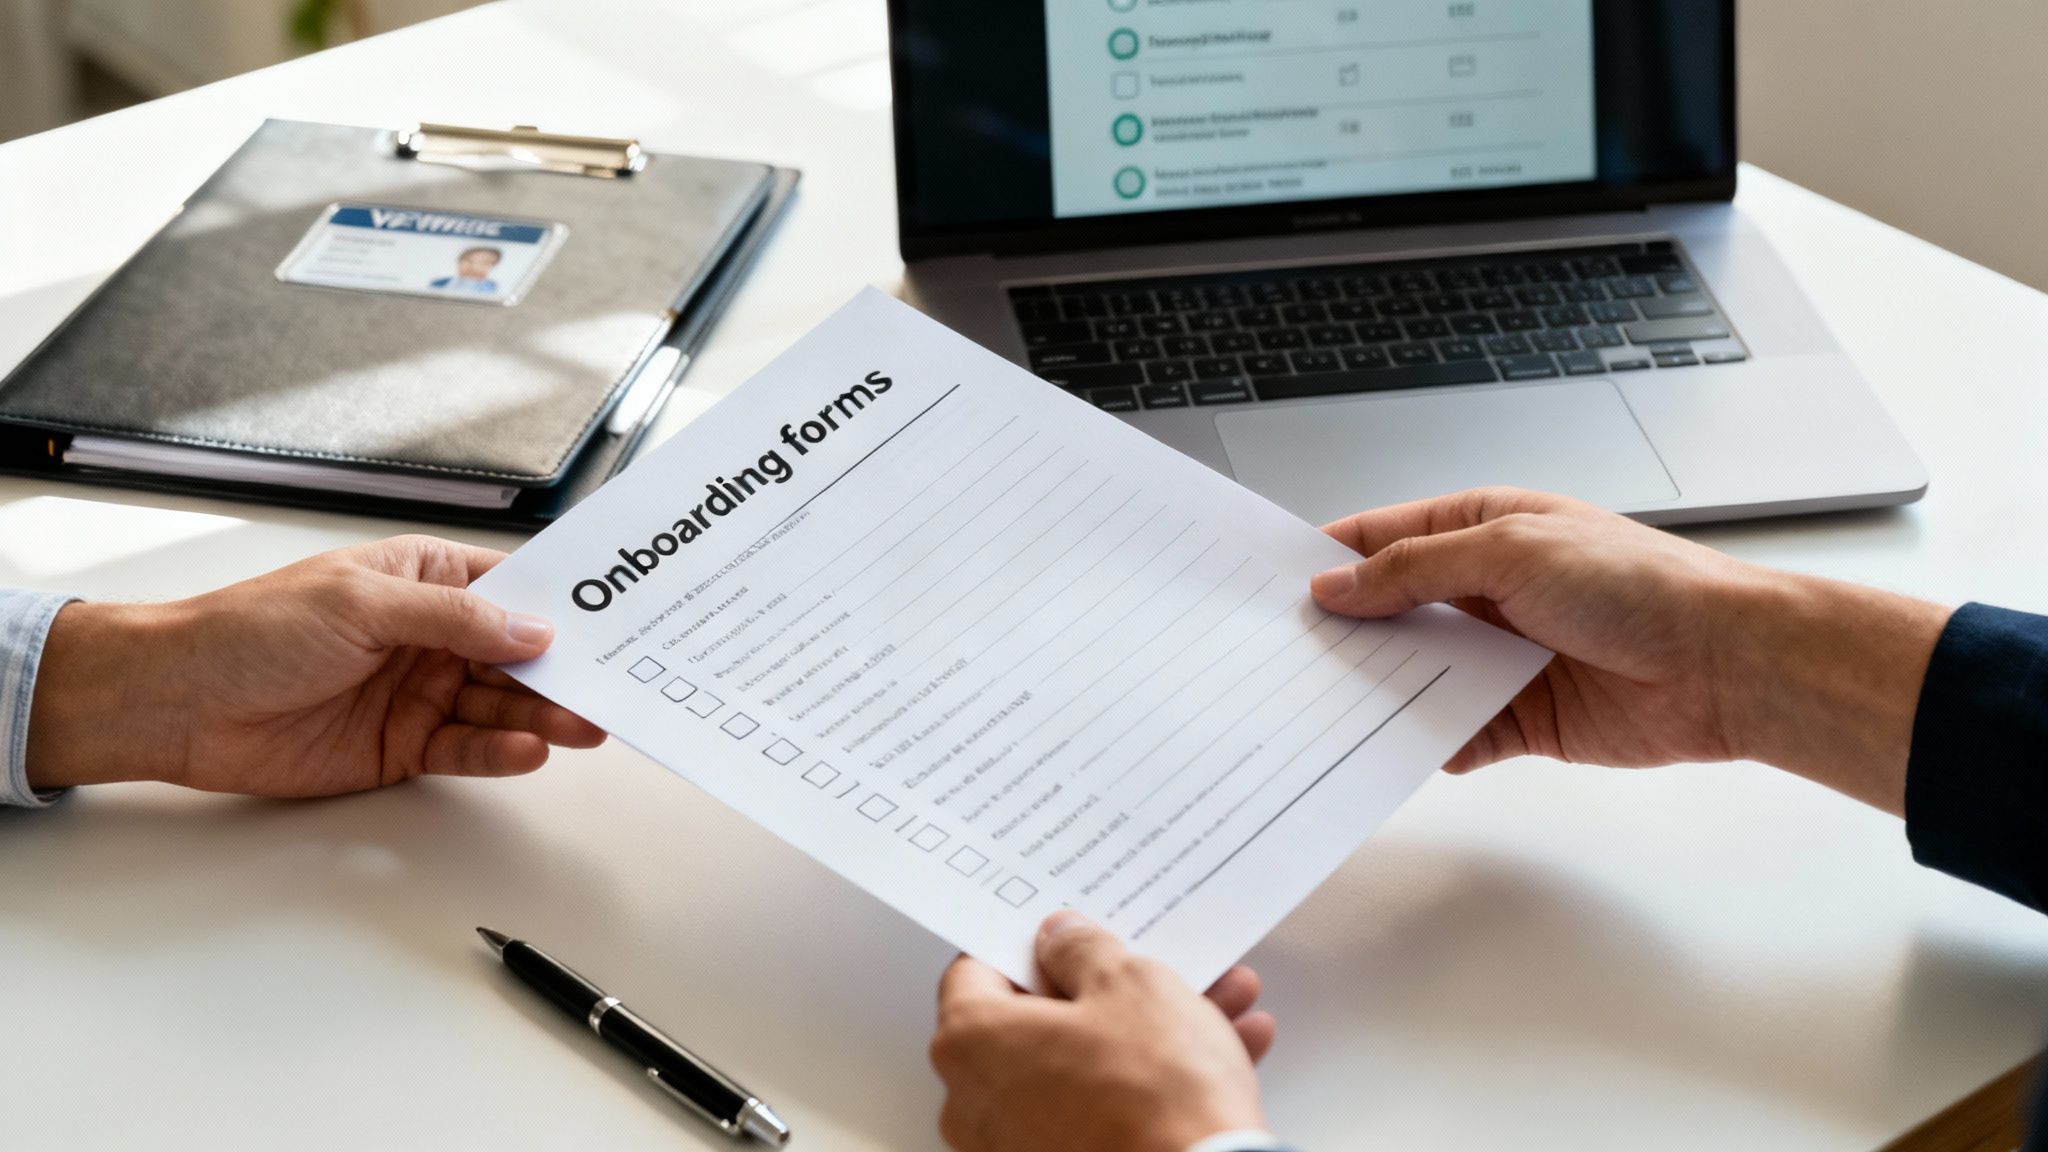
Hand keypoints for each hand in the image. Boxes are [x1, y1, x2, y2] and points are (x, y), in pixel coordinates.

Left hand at [26, 535, 603, 796]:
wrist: (176, 704)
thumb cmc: (248, 632)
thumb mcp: (361, 605)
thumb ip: (453, 621)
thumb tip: (530, 631)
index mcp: (421, 580)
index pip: (511, 589)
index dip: (562, 606)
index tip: (613, 622)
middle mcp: (428, 636)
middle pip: (517, 656)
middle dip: (564, 673)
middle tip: (608, 690)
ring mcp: (418, 693)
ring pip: (501, 706)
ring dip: (543, 716)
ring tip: (581, 727)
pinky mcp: (402, 747)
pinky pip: (467, 750)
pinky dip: (500, 753)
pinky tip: (528, 750)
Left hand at [930, 912, 1273, 1151]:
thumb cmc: (1154, 1098)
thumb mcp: (1129, 984)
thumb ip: (1083, 948)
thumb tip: (1062, 939)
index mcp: (971, 1040)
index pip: (976, 971)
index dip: (1030, 945)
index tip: (1068, 935)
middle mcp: (976, 1103)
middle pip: (1040, 1022)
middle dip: (1109, 990)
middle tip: (1152, 968)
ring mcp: (1015, 1147)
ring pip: (1083, 1066)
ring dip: (1147, 1033)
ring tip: (1212, 1007)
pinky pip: (1102, 1111)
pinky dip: (1148, 1084)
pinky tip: (1217, 1058)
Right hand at [1309, 488, 1950, 813]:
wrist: (1725, 665)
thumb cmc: (1638, 584)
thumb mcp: (1509, 551)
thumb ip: (1414, 571)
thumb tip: (1335, 586)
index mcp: (1481, 528)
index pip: (1382, 538)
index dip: (1326, 559)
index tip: (1267, 586)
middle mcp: (1485, 590)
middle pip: (1389, 611)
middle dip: (1342, 631)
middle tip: (1279, 654)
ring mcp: (1500, 656)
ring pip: (1413, 674)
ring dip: (1377, 688)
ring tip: (1317, 706)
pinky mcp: (1518, 718)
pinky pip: (1451, 731)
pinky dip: (1423, 742)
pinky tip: (1390, 750)